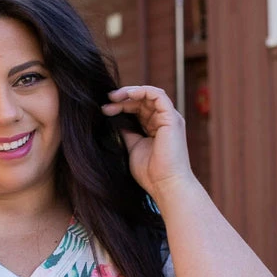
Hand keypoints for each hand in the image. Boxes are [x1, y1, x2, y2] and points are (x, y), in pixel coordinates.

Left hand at [102, 85, 195, 204]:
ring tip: (113, 97)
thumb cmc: (151, 173)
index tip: (104, 110)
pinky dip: (142, 91)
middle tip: (105, 103)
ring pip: (149, 94)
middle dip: (122, 99)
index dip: (121, 106)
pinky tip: (127, 95)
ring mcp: (169, 118)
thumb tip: (115, 120)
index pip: (139, 109)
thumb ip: (127, 133)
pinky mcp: (172, 118)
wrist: (165, 185)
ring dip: (130, 92)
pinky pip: (157, 95)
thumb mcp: (133, 148)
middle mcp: (164, 121)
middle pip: (142, 101)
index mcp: (156, 128)